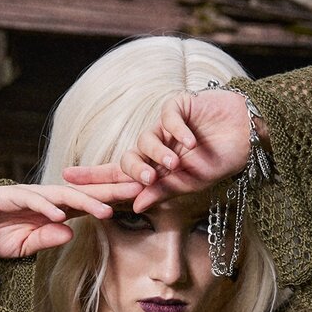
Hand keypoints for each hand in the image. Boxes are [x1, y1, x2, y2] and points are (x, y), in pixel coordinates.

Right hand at [0, 181, 140, 257]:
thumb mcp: (23, 247)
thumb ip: (46, 240)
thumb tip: (69, 233)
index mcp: (50, 210)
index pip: (86, 204)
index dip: (110, 202)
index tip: (136, 204)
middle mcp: (42, 199)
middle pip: (82, 193)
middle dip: (109, 192)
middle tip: (138, 191)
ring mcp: (24, 195)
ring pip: (60, 195)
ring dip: (84, 202)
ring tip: (105, 211)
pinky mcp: (5, 196)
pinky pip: (29, 201)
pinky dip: (45, 207)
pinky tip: (61, 215)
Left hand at [63, 90, 256, 211]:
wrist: (246, 137)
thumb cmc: (217, 162)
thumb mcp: (188, 184)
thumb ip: (161, 192)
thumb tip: (135, 205)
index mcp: (154, 170)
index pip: (117, 177)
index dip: (92, 178)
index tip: (65, 180)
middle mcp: (154, 149)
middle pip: (126, 159)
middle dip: (133, 170)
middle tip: (146, 179)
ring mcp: (164, 127)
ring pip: (145, 141)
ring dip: (159, 155)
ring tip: (176, 163)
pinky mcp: (178, 106)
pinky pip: (167, 118)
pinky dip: (178, 132)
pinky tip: (192, 141)